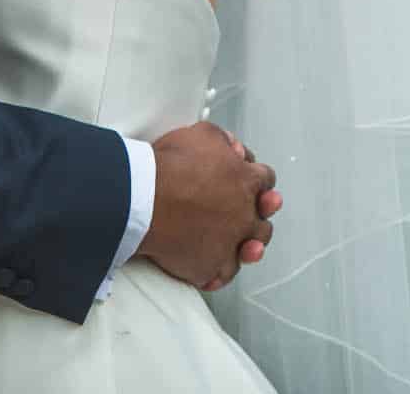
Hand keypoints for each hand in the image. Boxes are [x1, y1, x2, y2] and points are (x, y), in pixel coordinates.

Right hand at [138, 122, 280, 291]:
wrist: (144, 199)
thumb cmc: (170, 166)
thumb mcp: (204, 134)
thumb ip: (224, 141)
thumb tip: (234, 148)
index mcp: (246, 182)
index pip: (265, 181)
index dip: (256, 181)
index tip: (245, 183)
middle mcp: (244, 216)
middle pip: (262, 222)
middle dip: (256, 218)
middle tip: (242, 215)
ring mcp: (229, 244)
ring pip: (249, 252)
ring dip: (246, 249)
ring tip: (239, 246)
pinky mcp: (210, 267)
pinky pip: (221, 275)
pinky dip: (216, 272)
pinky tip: (211, 267)